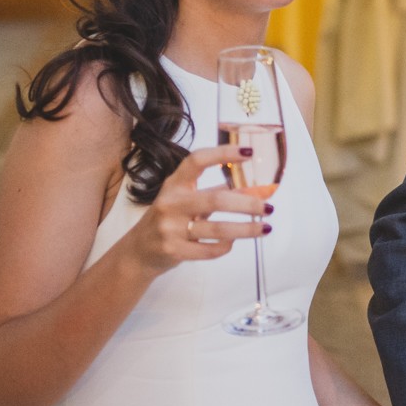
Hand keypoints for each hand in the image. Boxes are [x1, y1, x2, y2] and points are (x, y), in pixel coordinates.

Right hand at [122, 144, 270, 275]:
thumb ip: (211, 193)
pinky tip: (234, 243)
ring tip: (265, 228)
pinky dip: (225, 247)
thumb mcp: (183, 200)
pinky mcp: (173, 250)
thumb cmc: (168, 220)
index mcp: (174, 184)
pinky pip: (209, 250)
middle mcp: (170, 203)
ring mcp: (170, 228)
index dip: (223, 154)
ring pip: (218, 230)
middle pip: (216, 200)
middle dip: (248, 204)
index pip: (197, 161)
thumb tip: (250, 190)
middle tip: (268, 207)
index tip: (249, 153)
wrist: (137, 252)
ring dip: (247, 229)